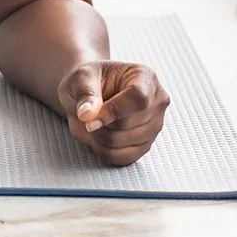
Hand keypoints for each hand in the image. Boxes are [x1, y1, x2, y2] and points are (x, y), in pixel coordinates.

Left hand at [55, 60, 169, 166]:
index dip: (112, 111)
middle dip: (98, 125)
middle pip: (127, 125)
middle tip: (85, 115)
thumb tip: (87, 114)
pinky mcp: (145, 145)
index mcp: (145, 77)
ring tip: (91, 123)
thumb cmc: (89, 81)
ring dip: (97, 138)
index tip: (89, 118)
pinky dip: (103, 151)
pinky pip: (123, 158)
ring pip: (122, 144)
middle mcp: (156, 102)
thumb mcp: (80, 78)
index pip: (138, 99)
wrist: (91, 93)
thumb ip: (85, 93)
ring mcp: (154, 126)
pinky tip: (97, 137)